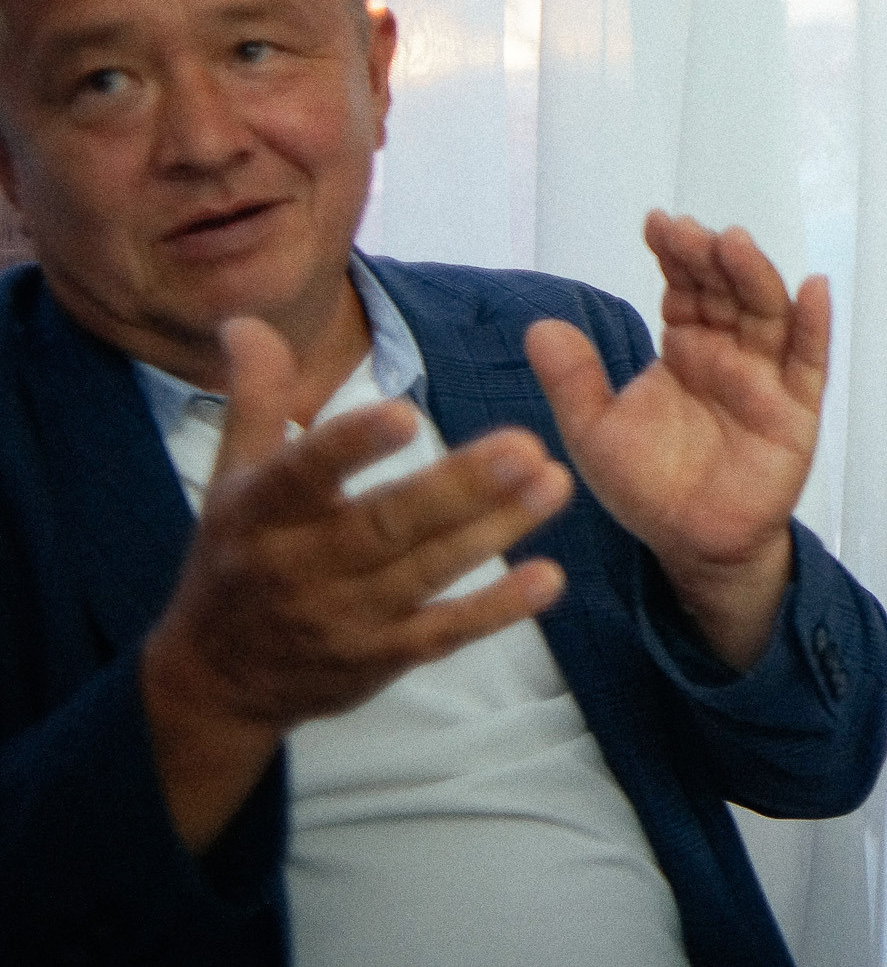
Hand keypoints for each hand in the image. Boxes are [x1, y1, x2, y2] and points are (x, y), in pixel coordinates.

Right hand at [140, 317, 570, 849]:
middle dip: (457, 487)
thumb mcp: (232, 477)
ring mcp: (345, 617)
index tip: (405, 412)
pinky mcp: (382, 657)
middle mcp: (301, 566)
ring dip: (494, 531)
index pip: (303, 474)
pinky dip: (496, 609)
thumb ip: (256, 397)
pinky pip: (444, 632)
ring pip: (426, 572)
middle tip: (527, 443)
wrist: (216, 681)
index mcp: (261, 512)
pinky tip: (549, 579)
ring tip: (556, 485)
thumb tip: (246, 318)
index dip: (350, 446)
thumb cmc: (234, 557)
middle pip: (384, 524)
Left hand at [527, 211, 828, 669]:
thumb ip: (573, 381)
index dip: (674, 255)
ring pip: (767, 314)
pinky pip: (810, 362)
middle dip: (709, 257)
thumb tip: (539, 326)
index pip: (685, 288)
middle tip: (688, 232)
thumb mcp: (595, 432)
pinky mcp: (796, 411)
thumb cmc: (649, 485)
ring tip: (734, 245)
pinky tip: (813, 288)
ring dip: (755, 275)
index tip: (656, 224)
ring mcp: (766, 378)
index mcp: (686, 347)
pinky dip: (814, 324)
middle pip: (727, 291)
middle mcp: (729, 352)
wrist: (691, 545)